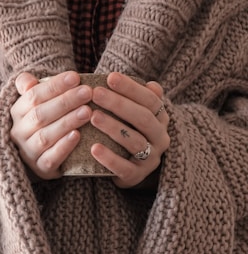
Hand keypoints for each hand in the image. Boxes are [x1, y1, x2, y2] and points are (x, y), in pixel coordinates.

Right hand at [10, 71, 92, 179]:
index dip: (55, 86)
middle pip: (40, 115)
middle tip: (87, 93)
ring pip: (46, 136)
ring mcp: (28, 152)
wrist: (42, 156)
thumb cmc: (44, 123)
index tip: (75, 77)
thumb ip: (31, 88)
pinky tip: (78, 135)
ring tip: (87, 112)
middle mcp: (19, 132)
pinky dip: (64, 146)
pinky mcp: (41, 168)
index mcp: (17, 112)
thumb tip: (28, 81)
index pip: (33, 96)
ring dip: (67, 122)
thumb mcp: (36, 104)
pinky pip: (51, 157)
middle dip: (65, 102)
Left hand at [90, 72, 169, 187]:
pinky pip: (124, 167)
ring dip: (113, 128)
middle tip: (96, 93)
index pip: (151, 100)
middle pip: (143, 118)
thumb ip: (140, 100)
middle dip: (119, 104)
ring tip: (93, 117)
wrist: (130, 170)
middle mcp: (160, 138)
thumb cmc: (129, 134)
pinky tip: (93, 148)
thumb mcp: (137, 117)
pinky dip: (109, 158)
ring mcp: (150, 159)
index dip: (131, 88)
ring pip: (135, 141)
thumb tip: (152, 84)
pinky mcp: (136, 176)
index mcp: (161, 120)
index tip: (110, 77)